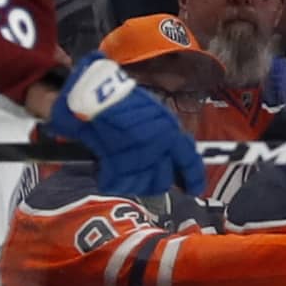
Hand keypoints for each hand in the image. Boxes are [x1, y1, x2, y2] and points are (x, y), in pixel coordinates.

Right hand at [45, 54, 208, 196]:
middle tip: (140, 173)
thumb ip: (165, 134)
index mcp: (170, 132)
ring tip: (120, 168)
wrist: (92, 96)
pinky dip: (111, 180)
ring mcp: (137, 158)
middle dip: (153, 180)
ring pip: (141, 186)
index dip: (193, 178)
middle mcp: (158, 147)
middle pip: (162, 180)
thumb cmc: (119, 101)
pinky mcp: (115, 165)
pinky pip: (118, 185)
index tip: (193, 189)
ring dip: (130, 181)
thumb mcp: (152, 112)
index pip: (189, 161)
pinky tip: (106, 170)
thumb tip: (174, 154)